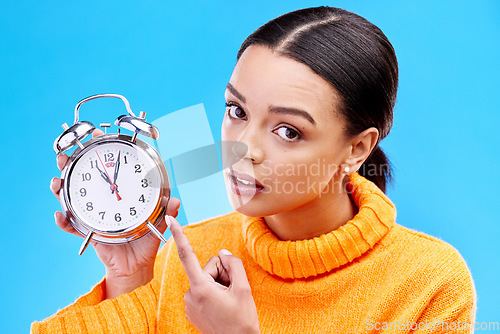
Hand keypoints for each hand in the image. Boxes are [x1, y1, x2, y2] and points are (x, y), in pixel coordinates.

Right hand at [50, 129, 180, 298]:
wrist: (136, 265)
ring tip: (57, 182)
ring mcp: (92, 214)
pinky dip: (64, 221)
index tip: (96, 136)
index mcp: (120, 192)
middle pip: (82, 177)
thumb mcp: (158, 222)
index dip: (101, 150)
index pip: (108, 166)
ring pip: (71, 197)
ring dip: (60, 188)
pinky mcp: (87, 231)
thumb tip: (176, 200)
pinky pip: (71, 225)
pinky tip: (60, 215)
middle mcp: (103, 199)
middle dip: (70, 164)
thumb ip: (167, 210)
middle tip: (65, 156)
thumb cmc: (146, 239)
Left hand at [168, 215, 259, 333]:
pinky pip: (203, 290)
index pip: (187, 255)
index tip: (169, 220)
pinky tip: (223, 305)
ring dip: (218, 284)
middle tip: (232, 289)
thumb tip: (223, 254)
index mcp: (200, 288)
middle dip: (221, 273)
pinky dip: (214, 292)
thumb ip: (232, 265)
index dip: (178, 235)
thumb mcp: (243, 288)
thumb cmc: (241, 320)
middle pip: (206, 268)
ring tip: (228, 300)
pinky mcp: (192, 309)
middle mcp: (190, 295)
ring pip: (205, 279)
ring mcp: (190, 303)